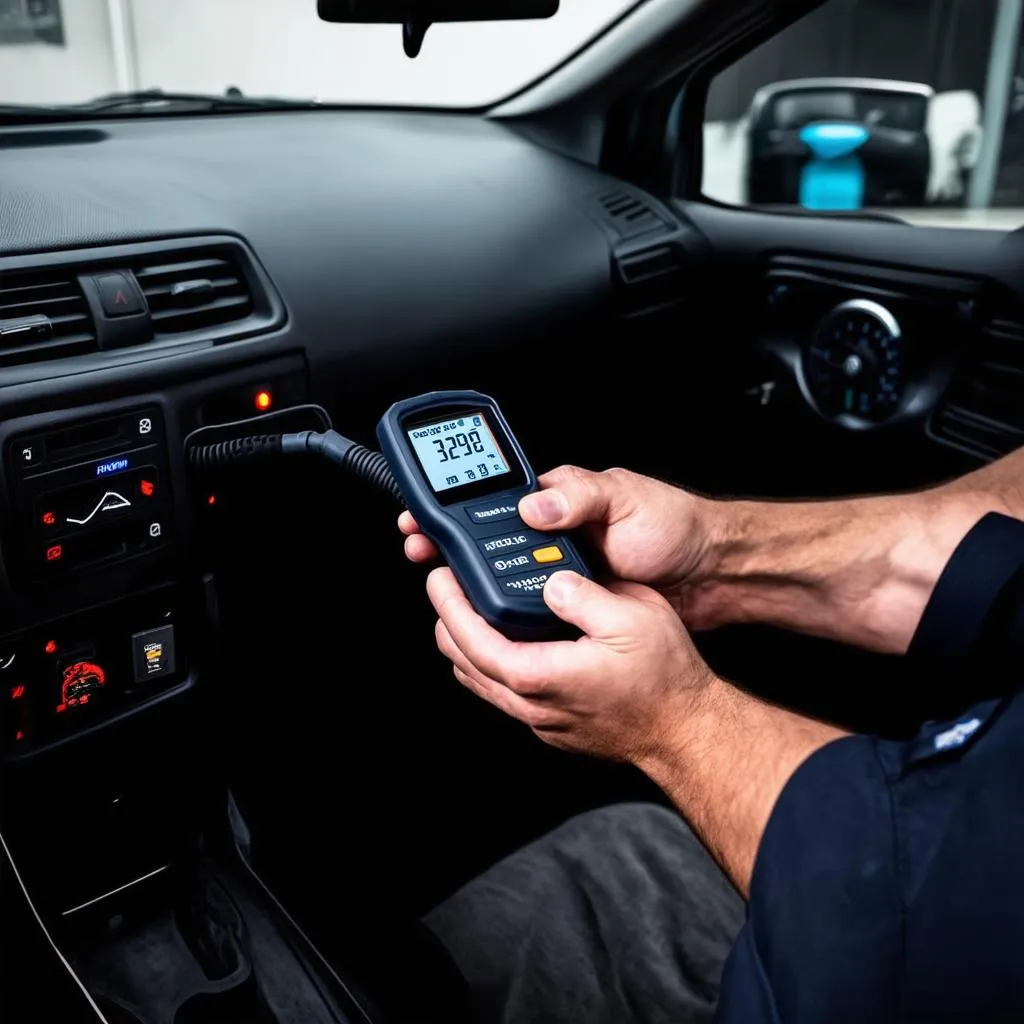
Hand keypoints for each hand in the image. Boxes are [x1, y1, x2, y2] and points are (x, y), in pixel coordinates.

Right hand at [400, 466, 713, 615]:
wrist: (711, 575)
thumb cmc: (676, 525)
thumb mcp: (627, 499)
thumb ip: (579, 498)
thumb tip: (532, 504)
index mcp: (563, 496)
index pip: (497, 495)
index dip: (458, 503)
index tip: (426, 514)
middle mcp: (556, 529)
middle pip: (491, 535)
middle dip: (451, 541)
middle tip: (423, 550)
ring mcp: (563, 565)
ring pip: (507, 571)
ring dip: (476, 577)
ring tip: (446, 584)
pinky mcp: (575, 598)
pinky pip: (533, 602)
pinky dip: (510, 608)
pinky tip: (492, 614)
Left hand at [425, 565, 714, 762]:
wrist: (686, 728)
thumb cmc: (664, 679)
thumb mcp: (631, 617)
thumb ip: (582, 595)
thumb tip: (551, 582)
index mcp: (540, 674)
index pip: (469, 639)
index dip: (448, 605)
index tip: (440, 579)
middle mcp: (531, 703)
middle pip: (463, 663)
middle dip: (448, 622)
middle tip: (449, 588)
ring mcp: (540, 719)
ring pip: (480, 682)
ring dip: (466, 645)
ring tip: (471, 609)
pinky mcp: (552, 725)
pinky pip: (505, 693)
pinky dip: (491, 663)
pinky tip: (507, 641)